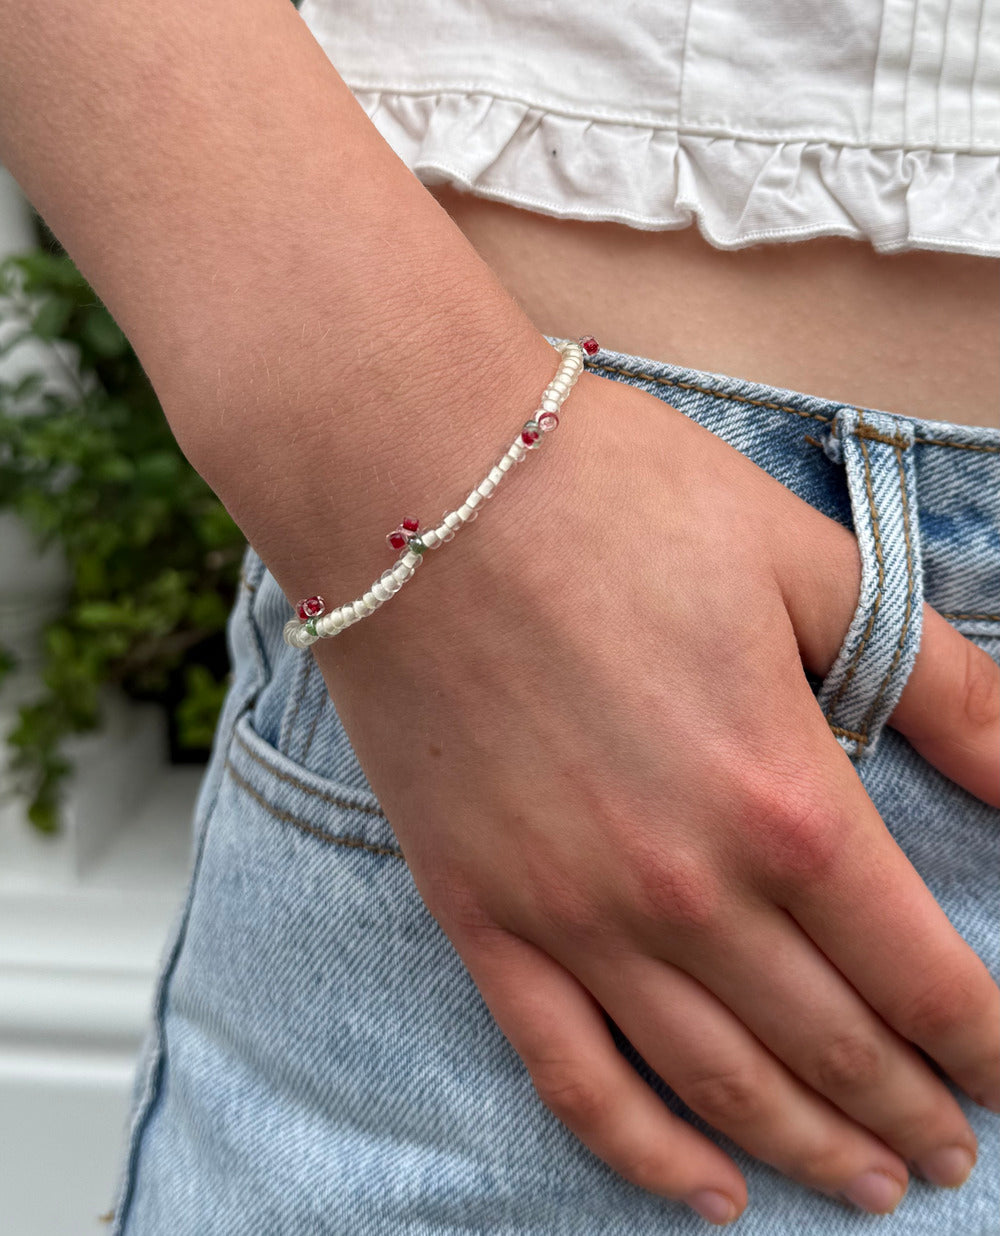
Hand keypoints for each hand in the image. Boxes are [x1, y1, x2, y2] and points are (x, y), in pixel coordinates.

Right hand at [311, 369, 998, 1223]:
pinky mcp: (481, 913)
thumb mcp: (805, 564)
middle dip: (912, 1108)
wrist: (415, 482)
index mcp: (783, 796)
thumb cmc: (614, 500)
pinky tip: (705, 1186)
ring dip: (810, 1147)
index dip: (983, 1040)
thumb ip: (942, 683)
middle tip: (955, 1149)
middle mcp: (685, 887)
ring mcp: (573, 914)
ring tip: (870, 1185)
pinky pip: (570, 1071)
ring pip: (718, 1082)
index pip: (920, 970)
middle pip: (831, 1045)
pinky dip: (646, 1148)